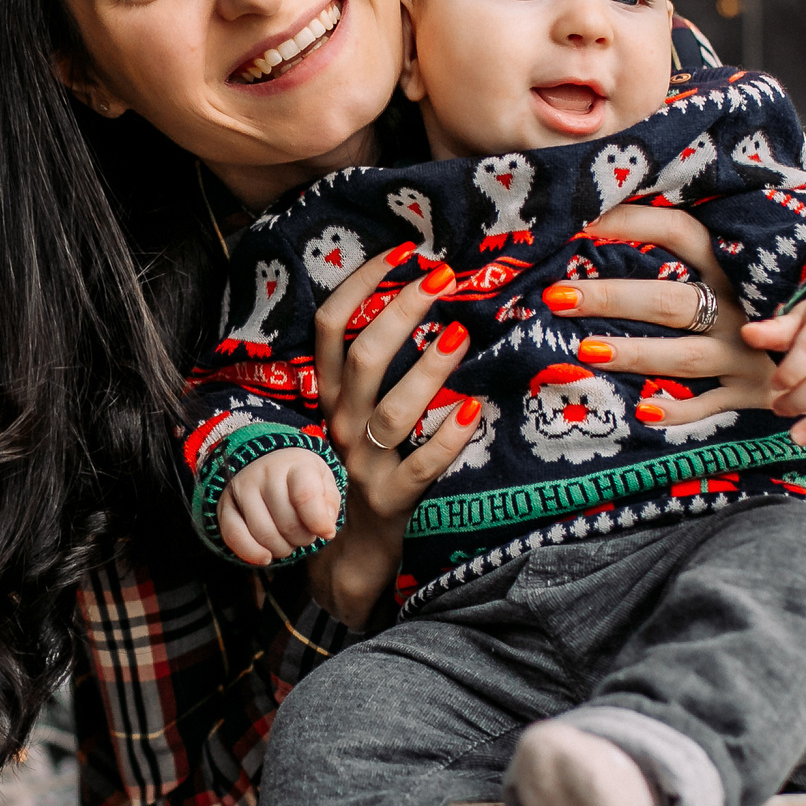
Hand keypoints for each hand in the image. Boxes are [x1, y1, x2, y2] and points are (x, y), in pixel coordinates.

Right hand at [217, 449, 341, 566]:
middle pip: (287, 523)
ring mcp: (242, 488)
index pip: (305, 495)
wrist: (267, 463)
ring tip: (288, 540)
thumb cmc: (300, 478)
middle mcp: (265, 473)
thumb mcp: (324, 482)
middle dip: (302, 538)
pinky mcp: (225, 505)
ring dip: (282, 548)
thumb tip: (325, 529)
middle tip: (306, 534)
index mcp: (295, 465)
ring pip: (263, 534)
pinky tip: (265, 557)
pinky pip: (233, 536)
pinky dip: (251, 553)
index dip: (318, 521)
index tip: (326, 532)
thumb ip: (329, 504)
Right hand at [300, 244, 482, 628]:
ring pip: (391, 410)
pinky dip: (448, 440)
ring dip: (427, 370)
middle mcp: (341, 425)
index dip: (360, 284)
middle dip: (401, 310)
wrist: (349, 555)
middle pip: (361, 358)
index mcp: (330, 398)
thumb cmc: (365, 470)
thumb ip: (374, 370)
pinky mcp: (394, 502)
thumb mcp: (356, 417)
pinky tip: (475, 412)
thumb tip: (420, 299)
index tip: (402, 250)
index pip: (330, 328)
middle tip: (441, 276)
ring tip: (461, 335)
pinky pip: (423, 467)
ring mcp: (364, 465)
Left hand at [545, 203, 776, 428]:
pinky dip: (679, 411)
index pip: (680, 232)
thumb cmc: (754, 305)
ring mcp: (745, 352)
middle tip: (559, 297)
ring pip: (686, 354)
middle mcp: (738, 306)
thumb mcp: (727, 273)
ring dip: (636, 353)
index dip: (634, 223)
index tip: (583, 224)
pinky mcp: (751, 392)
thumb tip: (599, 229)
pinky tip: (643, 411)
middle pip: (670, 300)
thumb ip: (678, 255)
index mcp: (728, 267)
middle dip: (613, 298)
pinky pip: (710, 406)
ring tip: (585, 351)